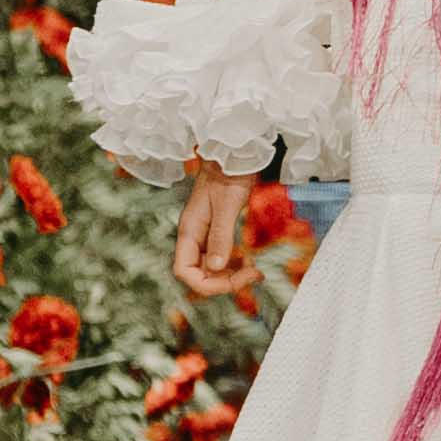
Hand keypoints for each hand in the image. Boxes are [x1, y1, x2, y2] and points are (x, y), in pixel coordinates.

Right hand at [171, 166, 262, 299]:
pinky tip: (250, 263)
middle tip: (254, 274)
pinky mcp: (216, 231)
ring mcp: (204, 234)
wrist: (233, 156)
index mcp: (188, 231)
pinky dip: (234, 265)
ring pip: (211, 268)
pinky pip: (221, 257)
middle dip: (225, 281)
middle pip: (199, 273)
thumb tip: (216, 267)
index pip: (185, 271)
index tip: (236, 281)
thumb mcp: (226, 206)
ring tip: (255, 271)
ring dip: (231, 275)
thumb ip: (220, 237)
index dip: (207, 284)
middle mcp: (193, 236)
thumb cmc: (228, 175)